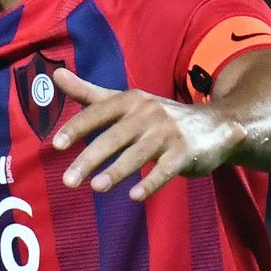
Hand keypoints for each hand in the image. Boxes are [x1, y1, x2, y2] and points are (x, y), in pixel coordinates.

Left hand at [50, 67, 245, 200]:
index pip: (97, 113)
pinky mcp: (185, 153)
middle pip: (113, 137)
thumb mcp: (125, 101)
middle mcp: (147, 114)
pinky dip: (151, 182)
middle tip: (68, 181)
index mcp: (129, 100)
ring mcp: (168, 133)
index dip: (76, 128)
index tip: (56, 145)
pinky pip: (166, 169)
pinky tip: (134, 196)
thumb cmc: (158, 116)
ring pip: (137, 154)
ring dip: (117, 171)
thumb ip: (89, 92)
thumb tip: (55, 74)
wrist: (215, 124)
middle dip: (89, 159)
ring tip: (96, 187)